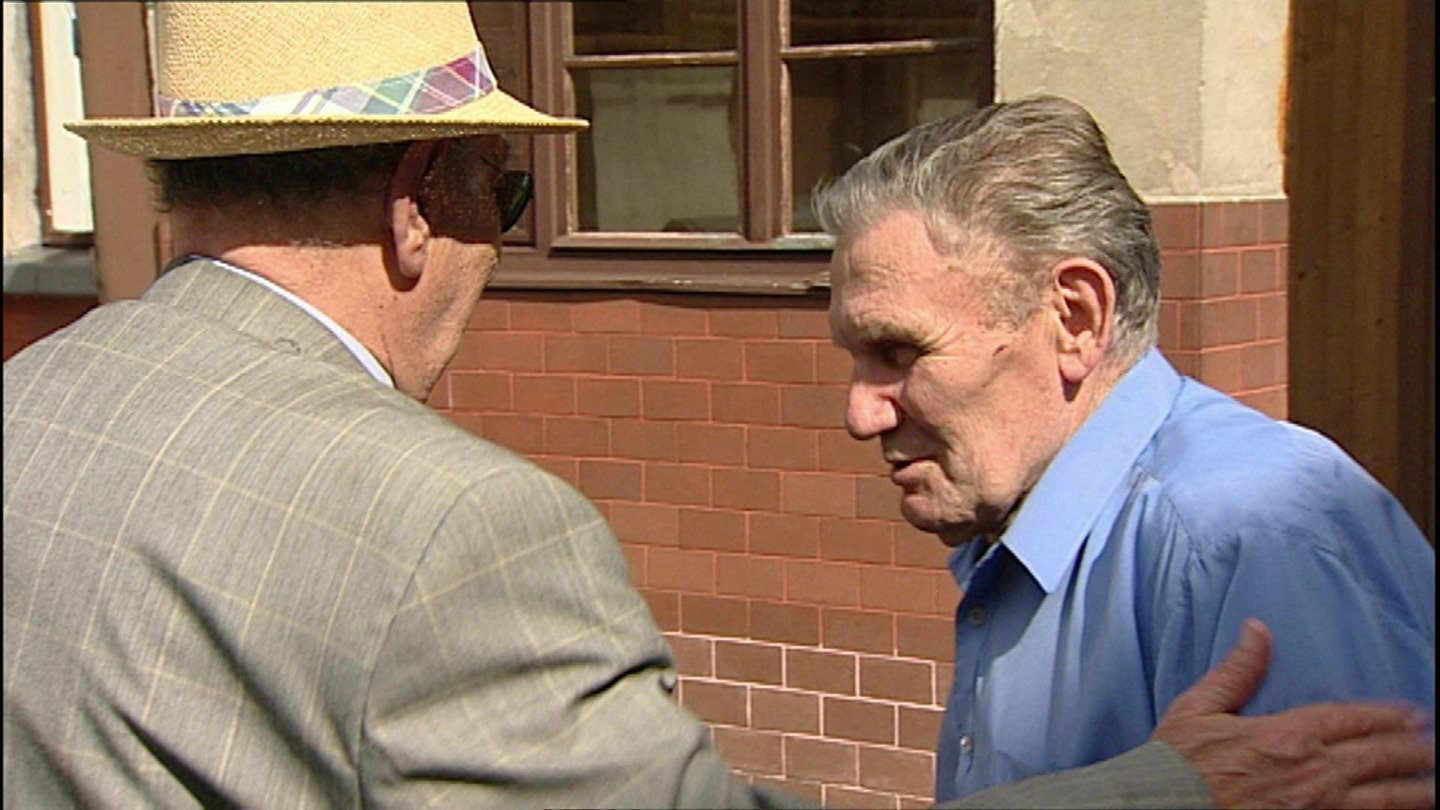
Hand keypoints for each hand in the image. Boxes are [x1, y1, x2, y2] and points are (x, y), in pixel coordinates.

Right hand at [1154, 618, 1434, 808]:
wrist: (1163, 806)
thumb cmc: (1177, 764)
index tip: (1414, 715)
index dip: (1388, 716)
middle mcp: (1313, 771)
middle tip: (1434, 745)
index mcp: (1287, 735)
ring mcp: (1318, 807)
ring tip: (1434, 784)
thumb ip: (1237, 671)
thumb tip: (1258, 630)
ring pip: (1385, 798)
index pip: (1353, 719)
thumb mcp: (1199, 708)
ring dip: (1415, 789)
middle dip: (1413, 750)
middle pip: (1380, 757)